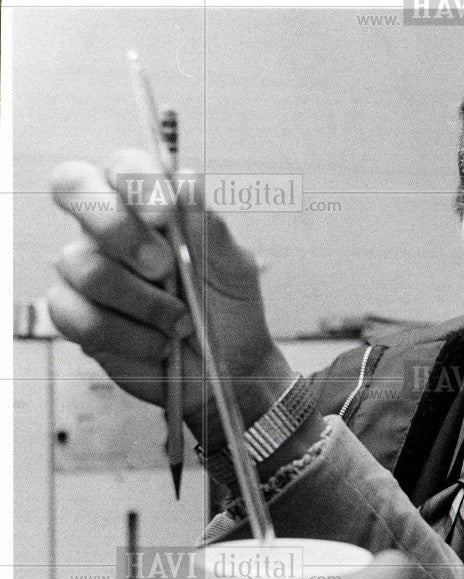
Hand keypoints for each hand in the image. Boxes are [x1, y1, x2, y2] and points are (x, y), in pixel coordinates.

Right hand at [47, 149, 292, 446]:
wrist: (229, 369)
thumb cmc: (229, 310)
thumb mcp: (232, 265)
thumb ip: (208, 224)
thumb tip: (184, 179)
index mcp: (146, 206)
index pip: (120, 165)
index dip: (134, 177)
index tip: (165, 212)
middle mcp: (108, 230)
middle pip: (72, 188)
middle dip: (120, 229)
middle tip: (164, 267)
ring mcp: (86, 271)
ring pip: (86, 266)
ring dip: (144, 302)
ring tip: (181, 323)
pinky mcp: (76, 316)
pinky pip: (78, 316)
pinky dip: (129, 336)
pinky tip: (158, 346)